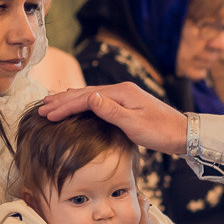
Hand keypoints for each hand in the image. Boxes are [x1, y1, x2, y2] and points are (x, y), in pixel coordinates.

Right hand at [39, 84, 187, 155]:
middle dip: (62, 100)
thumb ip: (111, 111)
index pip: (86, 97)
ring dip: (70, 100)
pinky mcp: (126, 104)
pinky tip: (77, 106)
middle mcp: (121, 90)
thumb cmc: (160, 131)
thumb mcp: (135, 124)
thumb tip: (90, 96)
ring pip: (90, 95)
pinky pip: (98, 101)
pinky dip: (82, 103)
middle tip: (41, 107)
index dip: (65, 106)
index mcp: (121, 92)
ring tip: (51, 104)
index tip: (47, 114)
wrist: (182, 133)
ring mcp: (123, 96)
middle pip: (85, 93)